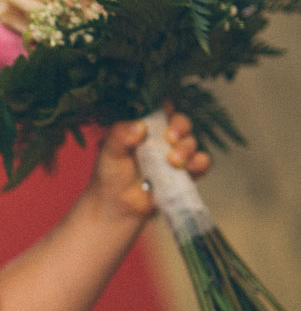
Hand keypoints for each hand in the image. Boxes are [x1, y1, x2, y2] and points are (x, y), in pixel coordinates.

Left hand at [92, 109, 210, 218]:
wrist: (119, 206)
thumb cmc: (111, 174)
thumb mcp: (109, 152)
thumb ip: (120, 136)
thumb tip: (139, 126)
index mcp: (143, 126)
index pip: (158, 108)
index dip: (165, 105)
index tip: (165, 109)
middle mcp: (161, 137)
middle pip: (180, 122)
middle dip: (180, 126)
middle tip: (171, 137)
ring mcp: (175, 153)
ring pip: (191, 141)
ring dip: (186, 148)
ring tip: (173, 161)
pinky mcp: (185, 172)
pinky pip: (201, 162)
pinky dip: (199, 163)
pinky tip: (189, 168)